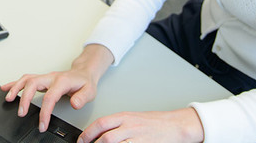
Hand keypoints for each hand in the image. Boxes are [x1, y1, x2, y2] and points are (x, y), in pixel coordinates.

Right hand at [1, 68, 97, 132]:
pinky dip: (14, 83)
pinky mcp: (42, 79)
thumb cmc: (85, 82)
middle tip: (21, 113)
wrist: (84, 73)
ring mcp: (45, 78)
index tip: (42, 124)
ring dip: (16, 88)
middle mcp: (51, 78)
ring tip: (8, 99)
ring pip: (27, 79)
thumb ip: (82, 98)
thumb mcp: (90, 91)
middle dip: (25, 99)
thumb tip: (74, 104)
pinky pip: (26, 79)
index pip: (50, 97)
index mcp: (62, 82)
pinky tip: (6, 88)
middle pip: (33, 84)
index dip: (45, 112)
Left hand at [77, 107, 204, 142]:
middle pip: (105, 137)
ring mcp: (136, 137)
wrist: (174, 125)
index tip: (81, 140)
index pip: (101, 123)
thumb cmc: (155, 122)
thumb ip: (118, 124)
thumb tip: (101, 132)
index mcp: (125, 116)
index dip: (87, 133)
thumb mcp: (134, 118)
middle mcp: (129, 125)